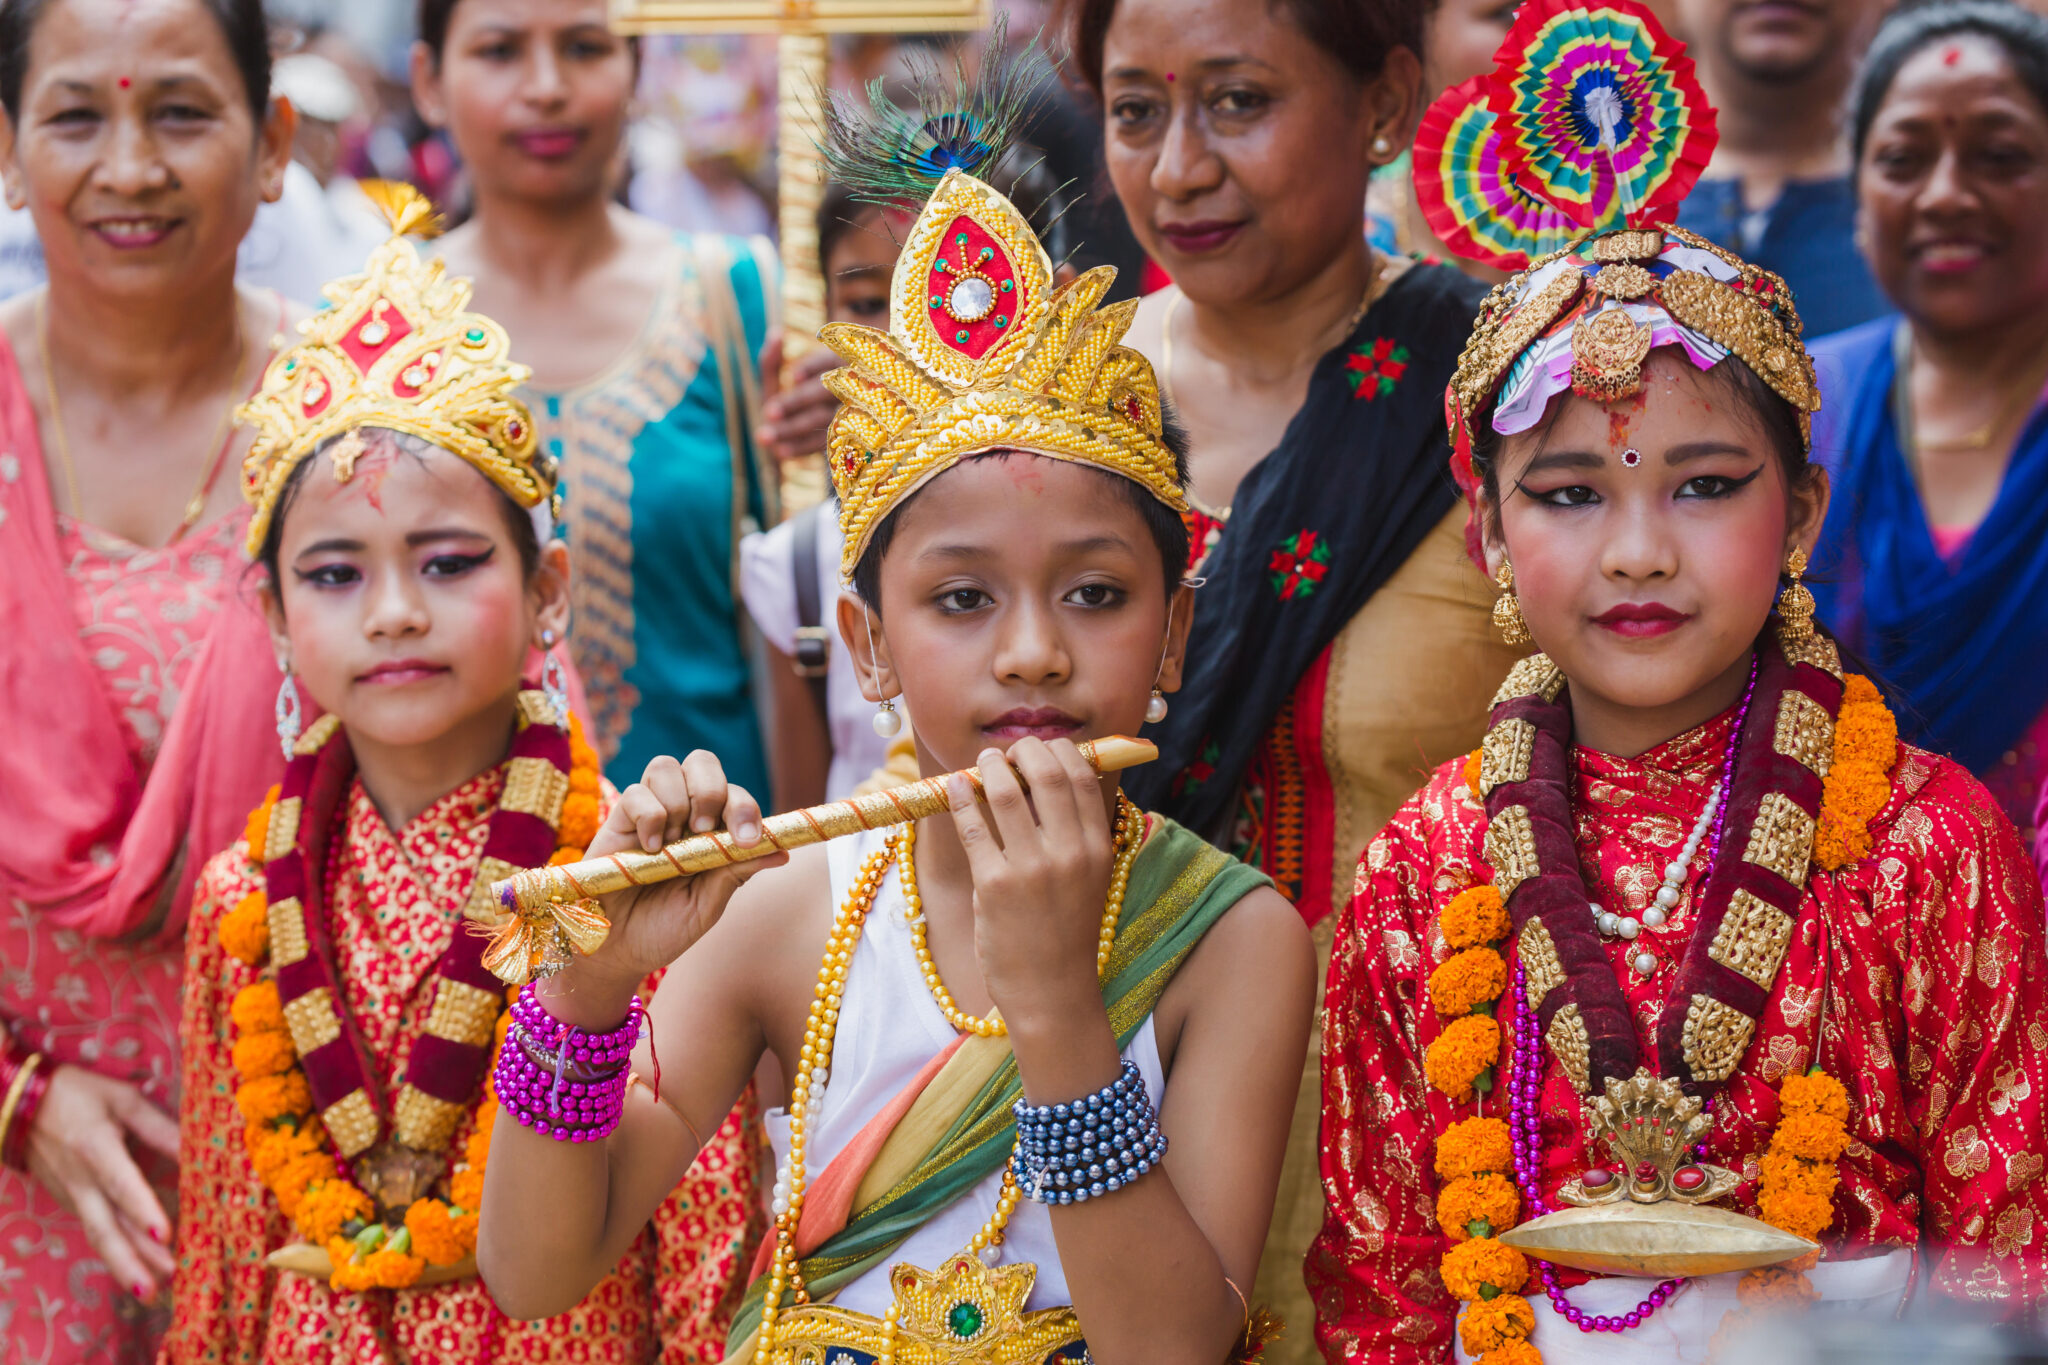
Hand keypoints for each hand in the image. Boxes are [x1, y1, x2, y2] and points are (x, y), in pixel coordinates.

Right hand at [23, 1065, 177, 1300]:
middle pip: (106, 1228)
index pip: (122, 1185)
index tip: (166, 1234)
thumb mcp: (122, 1100)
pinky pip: (94, 1230)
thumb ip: (159, 1128)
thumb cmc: (78, 1096)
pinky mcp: (69, 1202)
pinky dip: (115, 1251)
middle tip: (162, 1284)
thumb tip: (198, 1148)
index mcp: (95, 1149)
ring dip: (125, 1265)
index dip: (144, 1210)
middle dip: (133, 1260)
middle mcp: (81, 1181)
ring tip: (153, 1289)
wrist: (18, 1105)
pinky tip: (136, 1268)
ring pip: (99, 1236)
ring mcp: (71, 1196)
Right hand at [538, 752, 785, 1028]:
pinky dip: (649, 816)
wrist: (617, 952)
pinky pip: (635, 793)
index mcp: (712, 830)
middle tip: (704, 830)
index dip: (745, 808)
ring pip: (667, 766)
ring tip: (672, 843)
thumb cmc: (665, 928)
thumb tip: (783, 851)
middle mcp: (683, 813)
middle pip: (702, 762)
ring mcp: (650, 812)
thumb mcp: (708, 904)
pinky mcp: (617, 821)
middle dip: (711, 790)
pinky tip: (650, 848)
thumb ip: (737, 873)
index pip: (735, 795)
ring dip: (678, 801)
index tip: (747, 839)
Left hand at [757, 333, 840, 464]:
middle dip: (796, 402)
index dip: (812, 367)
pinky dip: (800, 448)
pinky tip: (780, 452)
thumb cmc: (786, 401)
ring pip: (824, 420)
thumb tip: (776, 334)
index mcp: (834, 366)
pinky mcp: (840, 442)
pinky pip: (823, 445)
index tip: (794, 377)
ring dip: (793, 428)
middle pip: (824, 393)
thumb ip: (773, 361)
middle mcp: (846, 389)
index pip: (828, 360)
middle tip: (768, 412)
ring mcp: (846, 417)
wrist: (796, 439)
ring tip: (764, 437)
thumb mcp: (778, 379)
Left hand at [946, 738, 1117, 1030]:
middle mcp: (1069, 853)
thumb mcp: (1087, 881)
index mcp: (1096, 848)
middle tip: (1007, 751)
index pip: (1081, 775)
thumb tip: (1039, 783)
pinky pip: (973, 826)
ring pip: (1006, 791)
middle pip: (1046, 772)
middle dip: (1023, 750)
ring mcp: (1031, 869)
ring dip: (989, 767)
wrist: (1052, 994)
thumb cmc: (1064, 935)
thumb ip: (1070, 835)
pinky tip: (956, 788)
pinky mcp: (993, 885)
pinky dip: (962, 798)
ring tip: (981, 763)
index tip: (1039, 748)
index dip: (1058, 750)